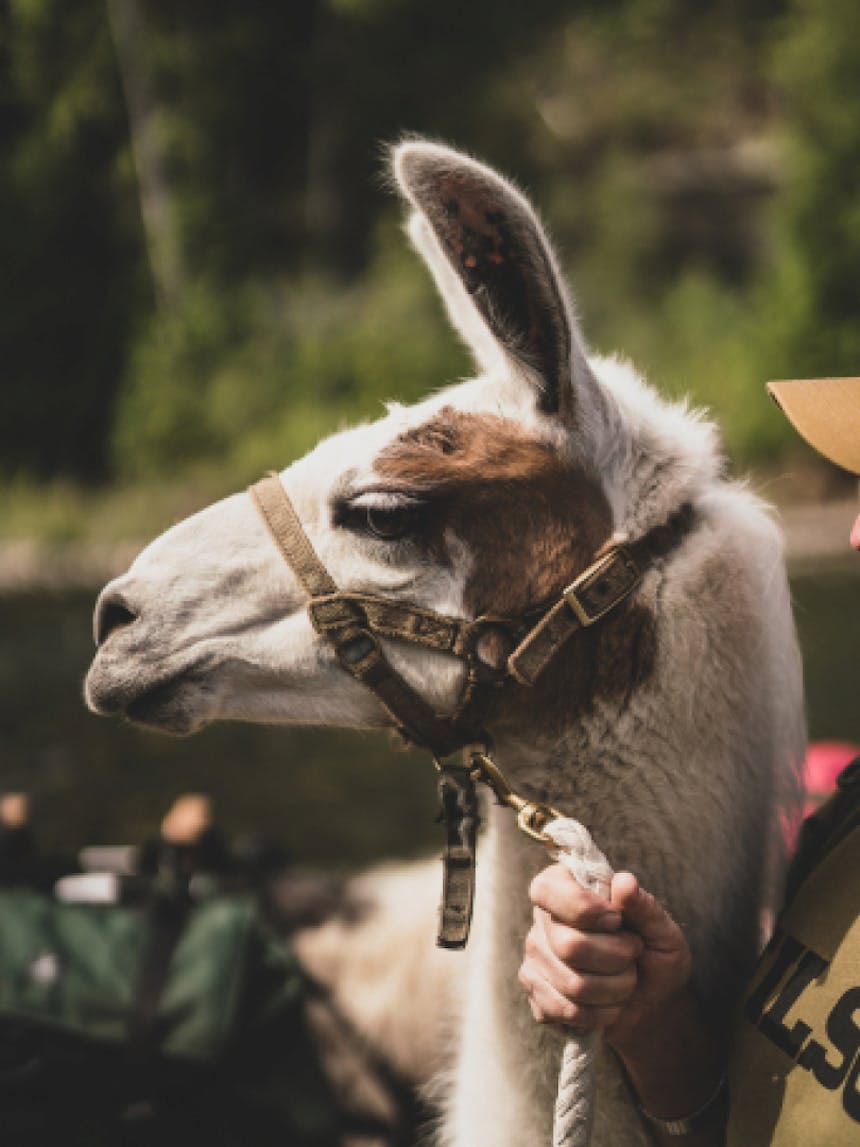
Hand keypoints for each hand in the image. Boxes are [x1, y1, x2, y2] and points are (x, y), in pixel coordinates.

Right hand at [519, 865, 691, 1054]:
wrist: (652, 1001)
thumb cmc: (655, 955)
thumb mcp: (661, 929)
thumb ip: (643, 906)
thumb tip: (624, 881)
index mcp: (565, 887)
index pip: (547, 889)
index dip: (582, 908)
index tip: (616, 920)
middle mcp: (543, 920)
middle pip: (569, 946)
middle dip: (616, 958)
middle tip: (632, 955)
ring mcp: (535, 959)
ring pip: (573, 984)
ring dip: (615, 989)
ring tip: (626, 981)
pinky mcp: (537, 995)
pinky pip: (567, 1011)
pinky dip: (601, 1013)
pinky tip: (609, 1003)